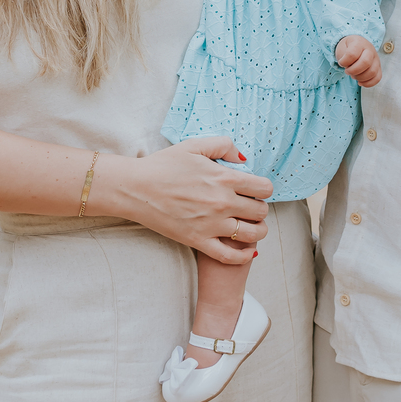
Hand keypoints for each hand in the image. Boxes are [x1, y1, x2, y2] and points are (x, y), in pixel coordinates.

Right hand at [107, 135, 272, 264]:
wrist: (136, 188)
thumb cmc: (163, 165)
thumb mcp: (194, 146)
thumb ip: (223, 145)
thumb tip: (244, 159)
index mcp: (224, 178)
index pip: (264, 188)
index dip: (263, 189)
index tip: (254, 190)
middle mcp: (222, 202)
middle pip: (261, 212)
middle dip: (259, 208)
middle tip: (249, 207)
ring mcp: (211, 224)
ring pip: (253, 234)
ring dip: (257, 231)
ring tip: (249, 226)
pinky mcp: (198, 241)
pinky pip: (230, 256)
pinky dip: (244, 256)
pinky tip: (247, 251)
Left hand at [336, 34, 381, 87]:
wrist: (355, 45)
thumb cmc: (347, 48)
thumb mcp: (342, 48)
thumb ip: (344, 56)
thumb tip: (350, 67)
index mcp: (359, 42)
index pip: (352, 54)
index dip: (344, 62)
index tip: (341, 63)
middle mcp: (370, 49)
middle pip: (365, 62)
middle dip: (353, 71)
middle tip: (347, 71)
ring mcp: (376, 59)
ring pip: (372, 72)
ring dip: (360, 77)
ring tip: (353, 75)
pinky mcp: (378, 67)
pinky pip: (377, 78)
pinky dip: (368, 83)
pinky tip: (360, 82)